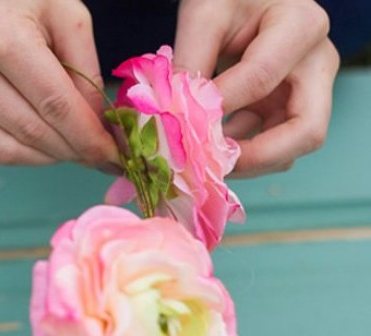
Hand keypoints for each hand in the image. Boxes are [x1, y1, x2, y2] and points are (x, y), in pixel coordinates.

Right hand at [0, 0, 117, 166]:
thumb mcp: (65, 13)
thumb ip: (86, 68)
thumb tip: (95, 125)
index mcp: (1, 35)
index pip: (54, 105)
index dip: (87, 138)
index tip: (112, 156)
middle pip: (31, 132)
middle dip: (72, 152)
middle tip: (96, 156)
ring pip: (6, 149)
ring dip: (47, 158)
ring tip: (69, 149)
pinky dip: (19, 151)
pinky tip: (38, 140)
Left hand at [174, 0, 339, 176]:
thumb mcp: (203, 15)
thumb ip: (190, 62)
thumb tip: (173, 114)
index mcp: (300, 27)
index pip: (261, 78)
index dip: (220, 105)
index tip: (184, 121)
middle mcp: (317, 64)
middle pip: (306, 131)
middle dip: (256, 157)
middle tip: (210, 165)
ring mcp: (307, 90)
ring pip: (291, 147)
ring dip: (247, 161)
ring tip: (203, 159)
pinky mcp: (288, 107)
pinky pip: (272, 143)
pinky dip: (241, 153)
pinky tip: (208, 149)